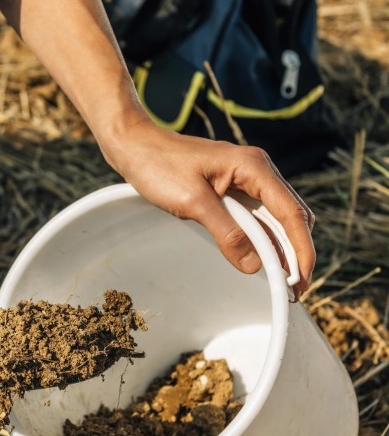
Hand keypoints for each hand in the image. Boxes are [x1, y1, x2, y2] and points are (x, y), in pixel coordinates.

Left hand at [102, 117, 314, 297]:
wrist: (134, 145)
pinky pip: (255, 214)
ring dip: (279, 246)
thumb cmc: (159, 166)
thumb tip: (255, 265)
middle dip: (295, 252)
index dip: (301, 248)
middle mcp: (256, 169)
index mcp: (253, 166)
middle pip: (290, 215)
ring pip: (275, 217)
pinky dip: (261, 237)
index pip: (290, 212)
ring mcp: (245, 177)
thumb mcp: (193, 202)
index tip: (301, 279)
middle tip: (294, 289)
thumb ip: (227, 233)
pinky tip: (261, 258)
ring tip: (281, 280)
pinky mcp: (231, 186)